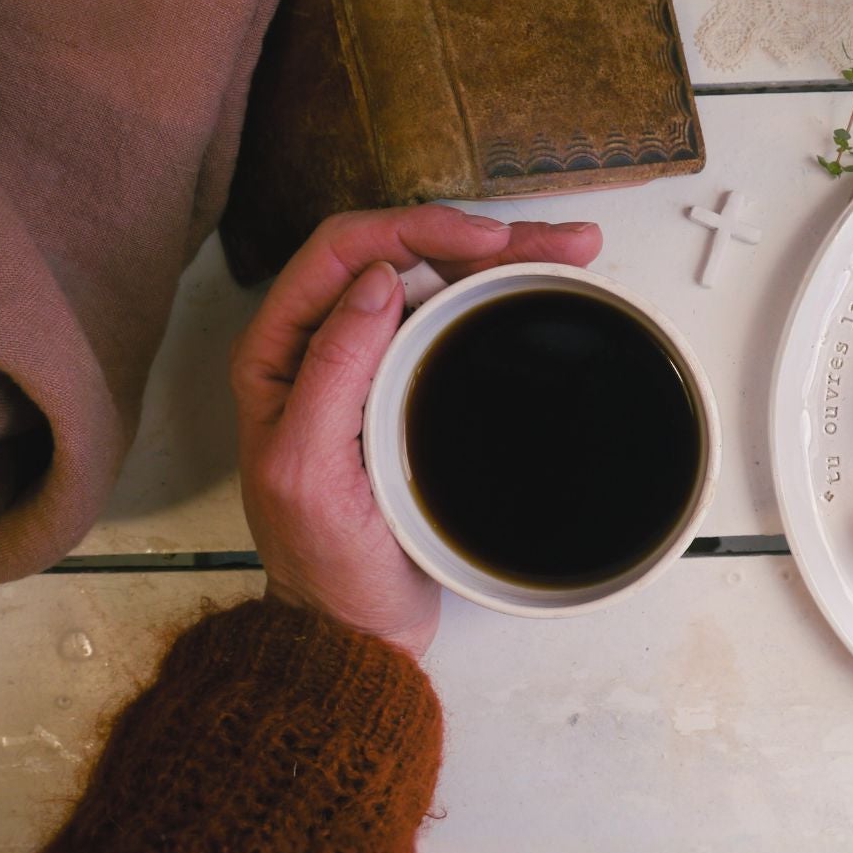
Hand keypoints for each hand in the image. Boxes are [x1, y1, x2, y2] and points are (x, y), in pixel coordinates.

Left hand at [229, 204, 601, 655]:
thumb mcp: (308, 471)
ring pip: (436, 280)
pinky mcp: (412, 385)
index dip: (415, 227)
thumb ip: (330, 371)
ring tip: (571, 250)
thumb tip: (375, 280)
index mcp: (280, 350)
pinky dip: (502, 297)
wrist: (356, 625)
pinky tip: (545, 287)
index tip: (486, 238)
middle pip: (399, 252)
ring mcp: (372, 361)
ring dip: (504, 258)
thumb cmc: (321, 562)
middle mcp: (323, 342)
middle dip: (478, 233)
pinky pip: (455, 321)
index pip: (342, 251)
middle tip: (554, 240)